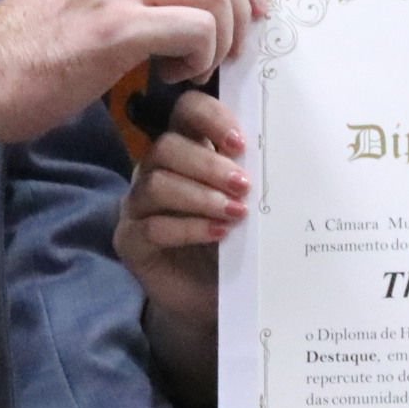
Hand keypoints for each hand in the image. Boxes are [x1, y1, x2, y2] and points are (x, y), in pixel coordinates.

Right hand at [116, 90, 246, 328]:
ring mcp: (137, 205)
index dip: (211, 118)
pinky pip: (152, 226)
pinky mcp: (129, 240)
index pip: (186, 110)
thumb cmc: (232, 243)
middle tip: (244, 185)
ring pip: (156, 184)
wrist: (212, 297)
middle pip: (166, 147)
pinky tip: (219, 234)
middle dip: (209, 164)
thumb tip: (279, 154)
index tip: (241, 144)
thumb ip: (251, 177)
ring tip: (235, 213)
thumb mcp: (248, 205)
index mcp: (186, 149)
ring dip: (200, 197)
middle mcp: (155, 170)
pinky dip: (189, 228)